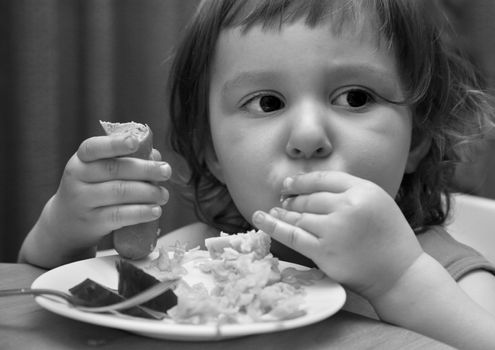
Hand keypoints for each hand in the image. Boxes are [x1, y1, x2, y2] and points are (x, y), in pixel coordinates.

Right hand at [45, 134, 170, 249]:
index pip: (94, 147)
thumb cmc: (93, 189)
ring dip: (147, 192)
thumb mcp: (99, 172)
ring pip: (119, 192)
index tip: (135, 141)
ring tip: (163, 195)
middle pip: (114, 169)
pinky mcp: (92, 222)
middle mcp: (78, 178)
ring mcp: (83, 201)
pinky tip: (155, 211)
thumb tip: (155, 156)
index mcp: (81, 160)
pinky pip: (119, 216)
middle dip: (145, 169)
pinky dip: (140, 212)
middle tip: (166, 171)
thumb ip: (125, 160)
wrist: (66, 224)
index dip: (115, 144)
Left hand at [252, 171, 422, 299]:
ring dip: (283, 212)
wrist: (400, 274)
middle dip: (292, 198)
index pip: (323, 179)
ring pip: (299, 216)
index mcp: (364, 190)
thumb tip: (312, 186)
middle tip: (283, 200)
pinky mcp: (324, 251)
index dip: (302, 180)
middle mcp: (348, 206)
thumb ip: (350, 191)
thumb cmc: (390, 238)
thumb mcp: (377, 202)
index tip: (289, 183)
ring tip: (275, 210)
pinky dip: (274, 226)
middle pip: (309, 198)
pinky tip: (262, 218)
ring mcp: (335, 229)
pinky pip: (293, 236)